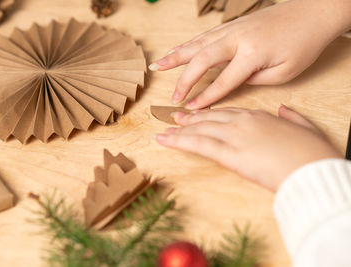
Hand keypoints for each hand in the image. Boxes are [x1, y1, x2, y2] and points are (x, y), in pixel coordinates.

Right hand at [149, 0, 350, 108]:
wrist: (314, 11)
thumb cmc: (303, 43)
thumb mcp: (285, 71)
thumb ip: (255, 80)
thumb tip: (232, 82)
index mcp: (252, 54)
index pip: (223, 81)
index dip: (206, 97)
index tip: (191, 109)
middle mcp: (238, 39)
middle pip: (202, 59)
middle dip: (184, 79)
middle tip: (173, 95)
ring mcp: (233, 28)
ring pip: (198, 43)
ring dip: (176, 55)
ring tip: (159, 66)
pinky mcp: (233, 24)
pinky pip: (205, 35)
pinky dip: (188, 43)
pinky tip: (177, 48)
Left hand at [155, 106, 340, 190]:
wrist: (312, 168)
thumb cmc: (312, 152)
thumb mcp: (305, 128)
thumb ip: (291, 117)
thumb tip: (284, 110)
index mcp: (259, 116)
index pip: (227, 111)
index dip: (210, 112)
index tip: (199, 113)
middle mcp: (243, 122)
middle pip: (209, 118)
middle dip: (190, 118)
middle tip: (175, 117)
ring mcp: (234, 136)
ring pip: (200, 130)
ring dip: (180, 130)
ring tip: (165, 130)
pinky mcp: (229, 154)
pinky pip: (198, 144)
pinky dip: (178, 141)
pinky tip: (164, 139)